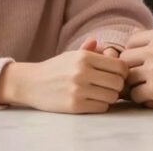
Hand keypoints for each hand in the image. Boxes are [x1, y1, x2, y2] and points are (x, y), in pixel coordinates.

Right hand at [0, 38, 127, 112]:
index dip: (122, 72)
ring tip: (99, 93)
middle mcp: (82, 72)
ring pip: (111, 97)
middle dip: (117, 86)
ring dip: (108, 96)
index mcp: (84, 57)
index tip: (116, 75)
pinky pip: (101, 107)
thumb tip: (102, 45)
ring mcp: (78, 90)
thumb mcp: (71, 55)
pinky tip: (91, 101)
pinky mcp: (74, 106)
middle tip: (108, 86)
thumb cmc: (55, 68)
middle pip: (118, 83)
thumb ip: (89, 50)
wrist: (31, 83)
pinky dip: (100, 105)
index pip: (120, 66)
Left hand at [120, 27, 152, 111]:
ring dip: (134, 85)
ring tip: (145, 88)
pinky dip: (142, 98)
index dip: (132, 53)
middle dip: (130, 69)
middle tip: (139, 78)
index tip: (139, 62)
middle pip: (125, 60)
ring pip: (127, 78)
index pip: (131, 42)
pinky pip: (136, 94)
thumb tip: (137, 35)